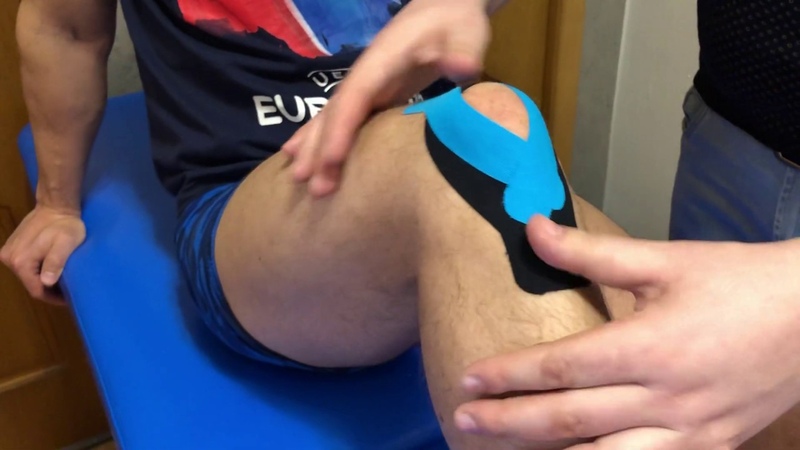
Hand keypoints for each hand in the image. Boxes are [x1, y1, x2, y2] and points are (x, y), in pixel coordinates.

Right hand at [1, 205, 85, 303]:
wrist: (56, 206)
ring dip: (42, 280)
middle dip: (48, 289)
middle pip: (30, 283)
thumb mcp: (66, 243)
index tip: (69, 299)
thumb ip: (55, 262)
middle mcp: (9, 258)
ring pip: (27, 275)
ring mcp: (8, 252)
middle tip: (67, 291)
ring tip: (61, 282)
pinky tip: (50, 270)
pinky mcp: (11, 247)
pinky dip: (37, 270)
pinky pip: (24, 265)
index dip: (52, 298)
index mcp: (21, 261)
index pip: (36, 290)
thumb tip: (46, 282)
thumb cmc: (65, 225)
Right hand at [283, 0, 491, 196]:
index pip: (357, 95)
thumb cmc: (454, 23)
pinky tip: (306, 156)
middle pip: (337, 110)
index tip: (331, 159)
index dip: (342, 127)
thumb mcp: (465, 33)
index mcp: (383, 59)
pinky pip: (343, 118)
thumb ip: (462, 50)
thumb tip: (460, 68)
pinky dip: (323, 137)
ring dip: (315, 146)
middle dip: (319, 146)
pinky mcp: (373, 94)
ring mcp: (367, 84)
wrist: (444, 8)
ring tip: (297, 177)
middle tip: (305, 181)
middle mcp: (367, 73)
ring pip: (334, 116)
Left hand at [454, 216, 799, 449]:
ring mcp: (690, 434)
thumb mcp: (665, 260)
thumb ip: (591, 252)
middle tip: (463, 419)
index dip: (509, 374)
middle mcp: (666, 399)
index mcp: (651, 346)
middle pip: (569, 421)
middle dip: (509, 423)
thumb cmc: (738, 281)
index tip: (469, 378)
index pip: (561, 367)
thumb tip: (532, 227)